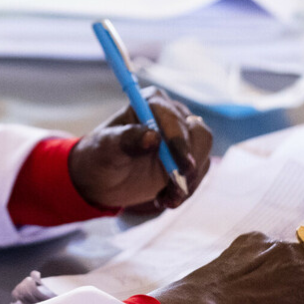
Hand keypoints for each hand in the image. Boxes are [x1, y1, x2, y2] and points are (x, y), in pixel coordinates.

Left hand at [68, 89, 212, 209]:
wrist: (103, 178)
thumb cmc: (100, 155)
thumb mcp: (106, 147)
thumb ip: (127, 139)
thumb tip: (153, 136)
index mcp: (152, 103)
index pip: (174, 119)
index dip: (180, 142)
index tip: (182, 168)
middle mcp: (172, 115)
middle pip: (199, 134)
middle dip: (189, 166)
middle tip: (176, 190)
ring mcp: (183, 136)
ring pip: (203, 155)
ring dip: (188, 182)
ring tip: (165, 200)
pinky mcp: (188, 157)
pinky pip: (199, 172)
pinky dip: (186, 189)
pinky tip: (165, 199)